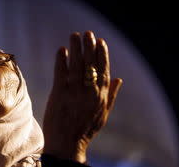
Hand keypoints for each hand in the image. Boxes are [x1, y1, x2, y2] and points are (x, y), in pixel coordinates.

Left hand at [43, 31, 122, 162]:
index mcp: (101, 96)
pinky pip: (61, 74)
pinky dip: (61, 61)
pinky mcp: (59, 95)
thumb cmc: (85, 129)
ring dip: (75, 49)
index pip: (103, 70)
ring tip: (74, 36)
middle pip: (90, 64)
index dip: (102, 54)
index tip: (101, 41)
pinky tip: (61, 50)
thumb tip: (119, 79)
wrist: (67, 145)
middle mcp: (89, 92)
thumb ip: (111, 95)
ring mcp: (74, 93)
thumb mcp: (102, 113)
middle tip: (87, 33)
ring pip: (76, 66)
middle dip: (89, 47)